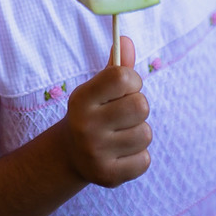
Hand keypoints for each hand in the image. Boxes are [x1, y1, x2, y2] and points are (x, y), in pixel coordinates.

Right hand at [63, 35, 151, 187]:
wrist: (71, 154)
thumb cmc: (94, 111)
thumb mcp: (99, 88)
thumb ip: (117, 65)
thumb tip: (126, 39)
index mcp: (81, 98)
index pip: (122, 77)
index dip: (132, 81)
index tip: (125, 88)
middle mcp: (85, 125)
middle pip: (141, 106)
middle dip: (138, 108)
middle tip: (124, 114)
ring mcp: (95, 153)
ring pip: (145, 134)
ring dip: (139, 132)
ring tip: (121, 134)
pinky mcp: (107, 176)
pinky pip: (144, 160)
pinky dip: (138, 157)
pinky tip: (121, 154)